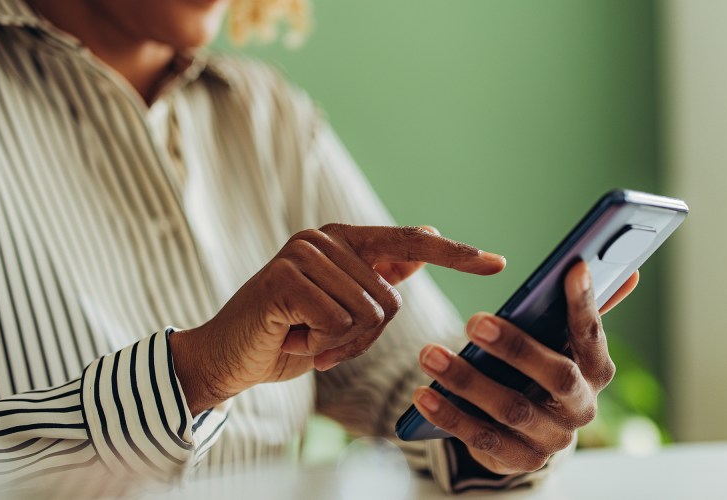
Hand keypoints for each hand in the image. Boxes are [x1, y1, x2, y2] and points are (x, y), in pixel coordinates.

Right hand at [171, 224, 505, 414]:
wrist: (229, 358)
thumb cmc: (289, 335)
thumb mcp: (342, 308)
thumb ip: (378, 276)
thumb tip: (424, 245)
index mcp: (344, 241)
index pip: (410, 243)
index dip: (456, 255)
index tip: (497, 262)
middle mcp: (324, 239)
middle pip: (389, 300)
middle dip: (362, 338)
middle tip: (323, 341)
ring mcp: (302, 254)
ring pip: (366, 314)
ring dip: (340, 344)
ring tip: (304, 337)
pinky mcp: (283, 278)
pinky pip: (336, 322)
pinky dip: (320, 346)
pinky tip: (292, 338)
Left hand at [412, 262, 637, 474]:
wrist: (528, 433)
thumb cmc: (542, 370)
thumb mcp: (560, 341)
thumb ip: (586, 308)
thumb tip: (629, 270)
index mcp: (596, 370)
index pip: (592, 334)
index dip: (585, 303)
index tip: (573, 269)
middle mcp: (581, 407)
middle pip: (556, 376)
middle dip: (515, 347)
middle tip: (474, 320)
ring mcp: (552, 438)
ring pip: (511, 408)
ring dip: (467, 380)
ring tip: (430, 353)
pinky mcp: (519, 461)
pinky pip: (482, 439)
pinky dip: (450, 416)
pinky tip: (423, 394)